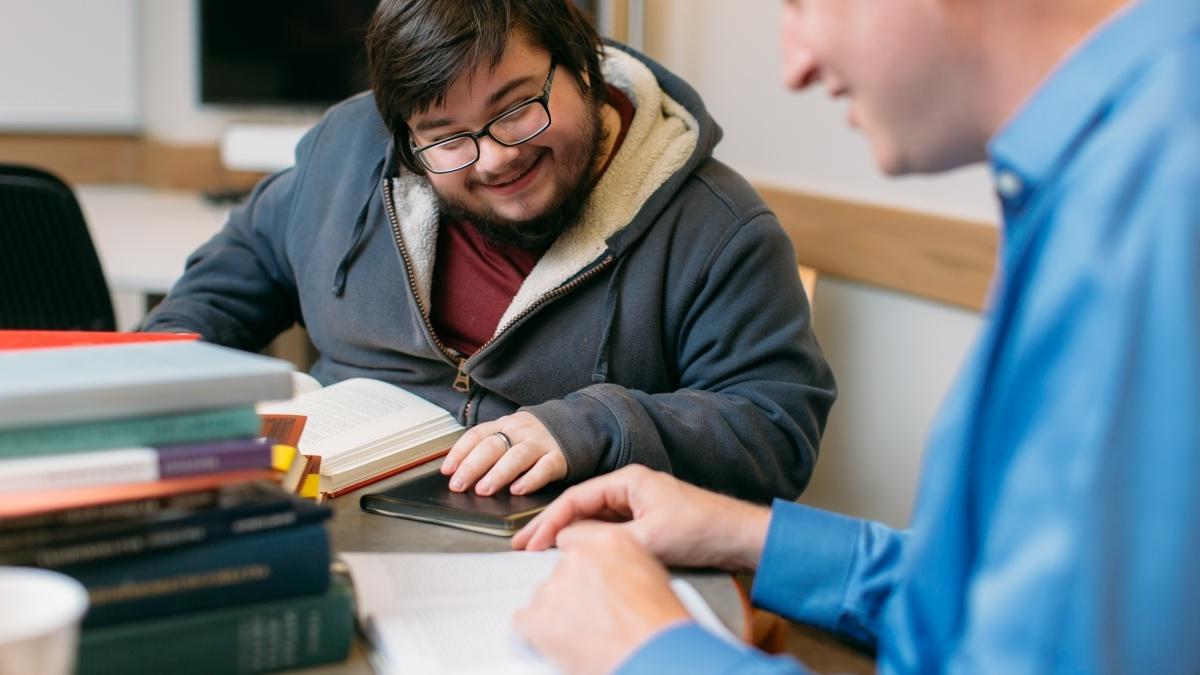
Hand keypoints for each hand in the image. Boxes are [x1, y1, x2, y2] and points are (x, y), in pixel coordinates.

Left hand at [440, 411, 566, 495]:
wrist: (577, 424)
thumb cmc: (535, 437)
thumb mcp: (511, 434)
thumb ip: (490, 449)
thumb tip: (459, 473)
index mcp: (505, 425)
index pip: (477, 435)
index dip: (460, 452)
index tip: (447, 470)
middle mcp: (521, 431)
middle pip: (493, 446)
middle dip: (472, 466)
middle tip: (459, 484)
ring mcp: (541, 443)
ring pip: (517, 456)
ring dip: (498, 473)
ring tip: (484, 489)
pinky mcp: (560, 457)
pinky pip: (545, 468)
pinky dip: (531, 479)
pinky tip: (518, 490)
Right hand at [512, 465, 771, 572]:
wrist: (739, 537)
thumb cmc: (702, 528)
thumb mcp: (649, 537)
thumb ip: (605, 538)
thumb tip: (567, 540)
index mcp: (629, 480)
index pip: (576, 498)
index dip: (549, 521)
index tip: (530, 541)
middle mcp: (630, 488)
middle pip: (580, 507)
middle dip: (551, 527)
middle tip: (523, 546)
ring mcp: (638, 505)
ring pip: (593, 520)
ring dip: (569, 536)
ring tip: (542, 554)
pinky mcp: (646, 522)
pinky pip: (608, 531)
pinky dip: (590, 542)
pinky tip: (577, 556)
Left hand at [513, 524, 690, 674]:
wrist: (655, 655)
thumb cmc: (661, 625)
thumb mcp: (651, 575)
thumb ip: (621, 564)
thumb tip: (608, 573)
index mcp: (610, 542)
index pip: (574, 541)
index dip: (581, 568)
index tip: (585, 583)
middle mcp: (578, 558)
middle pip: (560, 572)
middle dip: (571, 594)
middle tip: (591, 617)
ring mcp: (555, 586)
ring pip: (544, 598)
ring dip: (557, 615)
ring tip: (584, 636)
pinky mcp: (538, 617)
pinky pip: (524, 623)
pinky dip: (537, 636)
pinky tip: (561, 644)